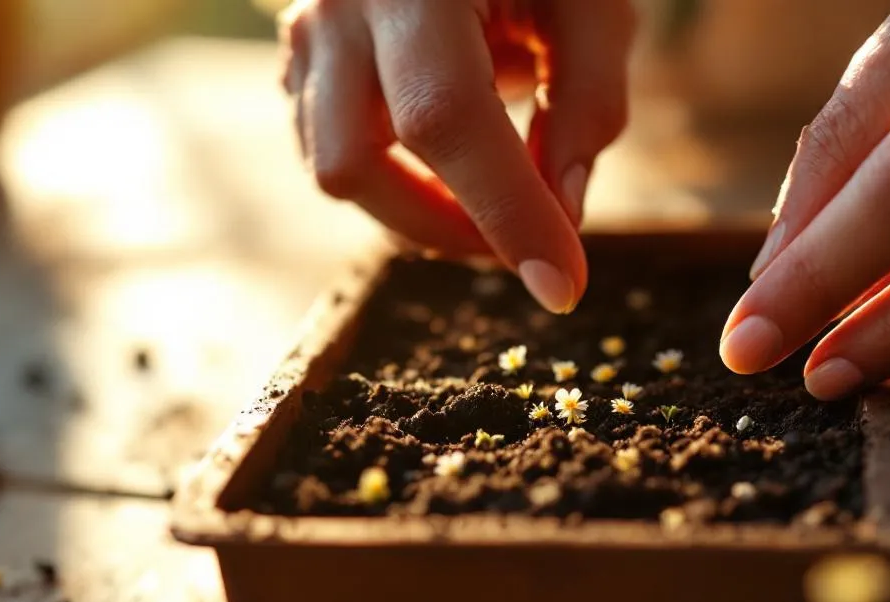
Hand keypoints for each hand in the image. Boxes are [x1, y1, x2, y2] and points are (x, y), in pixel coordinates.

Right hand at [279, 0, 635, 312]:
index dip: (506, 212)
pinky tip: (448, 152)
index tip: (563, 286)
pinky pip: (329, 147)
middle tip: (532, 235)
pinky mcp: (299, 57)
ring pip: (334, 169)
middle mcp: (339, 4)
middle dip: (450, 227)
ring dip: (420, 206)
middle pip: (358, 166)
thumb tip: (564, 212)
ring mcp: (304, 30)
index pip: (447, 116)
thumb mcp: (591, 1)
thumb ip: (588, 102)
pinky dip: (395, 176)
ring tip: (496, 181)